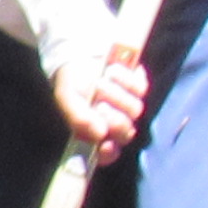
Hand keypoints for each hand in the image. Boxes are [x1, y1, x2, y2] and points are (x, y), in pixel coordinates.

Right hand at [53, 45, 149, 162]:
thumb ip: (78, 119)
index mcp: (96, 133)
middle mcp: (115, 124)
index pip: (107, 155)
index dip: (109, 153)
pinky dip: (126, 78)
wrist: (81, 53)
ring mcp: (129, 107)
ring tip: (102, 80)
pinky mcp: (139, 88)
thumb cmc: (71, 81)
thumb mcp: (66, 98)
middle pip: (125, 133)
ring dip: (117, 94)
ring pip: (134, 110)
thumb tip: (100, 135)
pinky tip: (112, 70)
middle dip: (113, 118)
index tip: (106, 145)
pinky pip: (140, 88)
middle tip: (99, 104)